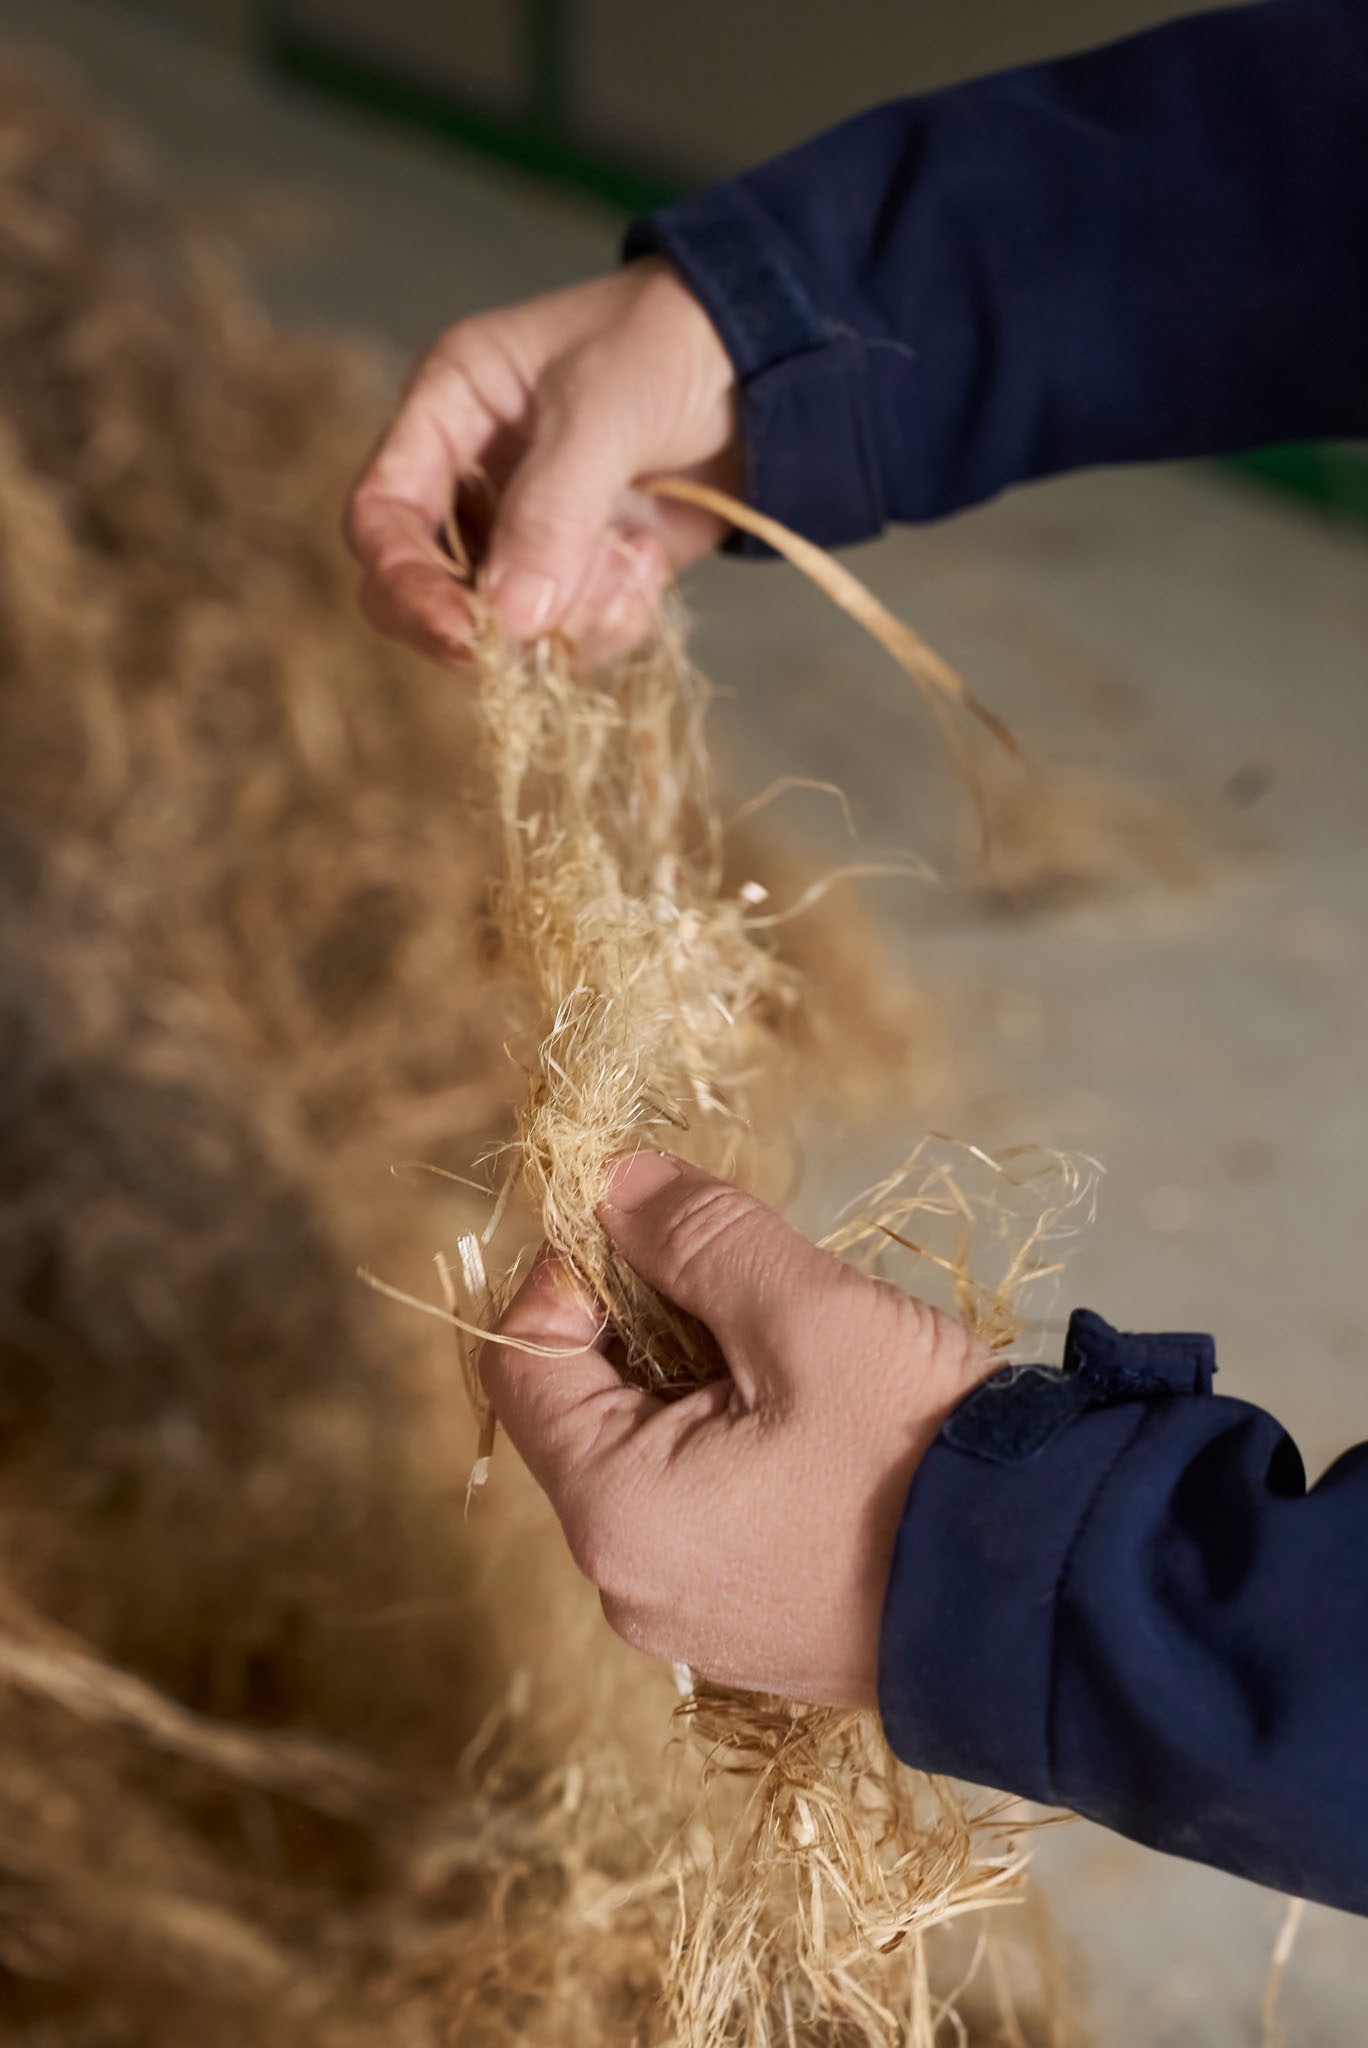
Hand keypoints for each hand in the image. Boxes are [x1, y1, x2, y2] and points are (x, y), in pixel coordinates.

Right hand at [345, 261, 738, 665]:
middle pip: (422, 589)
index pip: (381, 514)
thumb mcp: (603, 410)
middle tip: (538, 640)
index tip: (460, 631)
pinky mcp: (583, 572)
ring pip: (502, 626)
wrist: (770, 362)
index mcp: (448, 410)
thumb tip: (508, 621)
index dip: (405, 581)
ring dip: (569, 616)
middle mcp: (472, 477)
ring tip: (630, 557)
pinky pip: (570, 634)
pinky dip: (610, 619)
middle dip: (479, 624)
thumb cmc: (671, 345)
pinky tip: (648, 565)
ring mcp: (527, 531)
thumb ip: (551, 512)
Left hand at [481, 1153, 992, 1706]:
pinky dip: (730, 1445)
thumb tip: (616, 1182)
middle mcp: (629, 1584)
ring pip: (645, 1457)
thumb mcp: (809, 1316)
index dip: (570, 1270)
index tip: (654, 1227)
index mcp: (615, 1512)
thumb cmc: (923, 1456)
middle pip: (582, 1410)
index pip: (522, 1359)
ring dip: (695, 1379)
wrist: (1056, 1601)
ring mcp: (689, 1619)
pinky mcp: (750, 1628)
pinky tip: (816, 1419)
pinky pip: (698, 1513)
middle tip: (746, 1282)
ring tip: (797, 1349)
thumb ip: (698, 1237)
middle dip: (645, 1321)